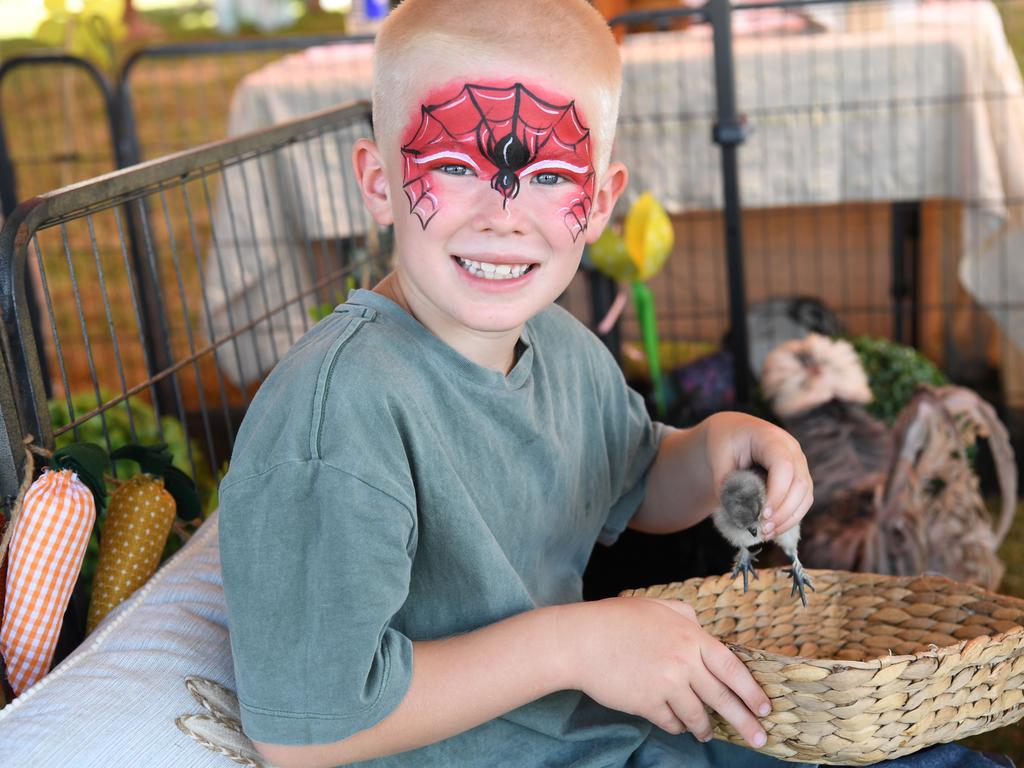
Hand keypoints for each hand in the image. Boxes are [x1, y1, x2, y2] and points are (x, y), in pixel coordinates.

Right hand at [558, 597, 769, 746]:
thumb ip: (684, 615)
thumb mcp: (656, 606)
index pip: (732, 668)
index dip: (752, 690)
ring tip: (708, 734)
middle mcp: (683, 662)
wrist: (581, 640)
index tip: (766, 707)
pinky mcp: (647, 703)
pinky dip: (676, 726)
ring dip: (704, 728)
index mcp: (690, 636)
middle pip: (723, 698)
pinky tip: (677, 725)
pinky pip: (671, 722)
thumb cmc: (615, 619)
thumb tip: (700, 626)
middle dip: (745, 722)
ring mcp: (666, 684)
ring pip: (697, 715)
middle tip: (760, 739)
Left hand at [703, 412, 812, 539]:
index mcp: (771, 438)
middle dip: (783, 512)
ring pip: (805, 496)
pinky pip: (802, 501)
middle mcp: (792, 450)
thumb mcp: (718, 456)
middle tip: (762, 530)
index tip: (762, 514)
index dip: (777, 492)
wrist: (735, 433)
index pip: (783, 466)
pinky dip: (790, 518)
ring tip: (766, 534)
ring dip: (788, 519)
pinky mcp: (799, 479)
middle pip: (799, 484)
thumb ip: (724, 481)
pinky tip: (772, 530)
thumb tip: (735, 513)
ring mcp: (799, 464)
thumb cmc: (726, 442)